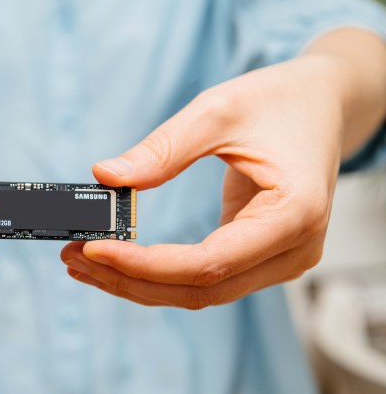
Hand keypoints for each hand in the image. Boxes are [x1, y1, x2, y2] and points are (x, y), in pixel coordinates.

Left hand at [61, 56, 347, 308]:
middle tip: (73, 257)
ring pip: (198, 292)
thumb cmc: (278, 101)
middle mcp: (293, 250)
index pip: (208, 264)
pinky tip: (117, 259)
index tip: (93, 248)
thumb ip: (163, 150)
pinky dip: (157, 273)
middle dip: (129, 278)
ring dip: (136, 282)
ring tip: (81, 262)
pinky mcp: (260, 256)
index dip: (145, 264)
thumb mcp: (218, 111)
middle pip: (198, 289)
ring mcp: (279, 260)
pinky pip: (203, 278)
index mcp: (293, 214)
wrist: (321, 103)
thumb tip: (105, 177)